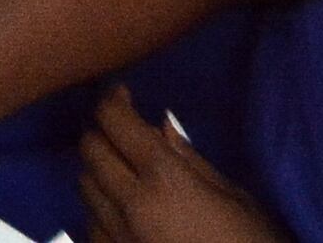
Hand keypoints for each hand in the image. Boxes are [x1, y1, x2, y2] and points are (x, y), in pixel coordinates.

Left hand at [77, 88, 281, 242]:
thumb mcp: (237, 200)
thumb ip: (191, 161)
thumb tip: (159, 128)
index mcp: (165, 181)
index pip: (116, 124)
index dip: (113, 101)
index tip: (122, 95)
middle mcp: (131, 206)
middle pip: (91, 151)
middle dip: (101, 132)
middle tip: (122, 130)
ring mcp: (118, 239)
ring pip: (84, 187)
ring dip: (98, 171)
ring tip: (123, 170)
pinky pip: (91, 227)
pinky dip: (100, 211)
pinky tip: (122, 212)